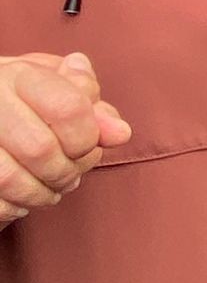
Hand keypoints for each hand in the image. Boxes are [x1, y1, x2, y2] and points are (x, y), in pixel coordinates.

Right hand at [0, 53, 131, 227]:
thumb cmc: (25, 95)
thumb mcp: (59, 86)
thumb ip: (93, 105)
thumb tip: (120, 133)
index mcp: (18, 75)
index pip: (68, 108)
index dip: (89, 136)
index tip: (91, 145)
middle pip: (40, 149)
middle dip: (66, 170)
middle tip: (72, 173)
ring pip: (10, 179)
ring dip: (41, 193)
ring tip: (51, 187)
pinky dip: (14, 207)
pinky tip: (23, 198)